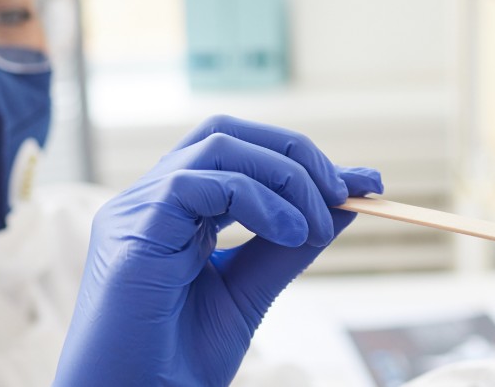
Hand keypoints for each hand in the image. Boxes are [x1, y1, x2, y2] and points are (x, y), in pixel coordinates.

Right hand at [53, 115, 383, 385]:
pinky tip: (289, 232)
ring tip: (316, 226)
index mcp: (174, 212)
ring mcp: (136, 210)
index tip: (362, 185)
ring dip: (284, 177)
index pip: (238, 156)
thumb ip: (287, 246)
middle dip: (295, 154)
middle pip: (226, 134)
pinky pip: (199, 183)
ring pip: (218, 146)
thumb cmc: (176, 360)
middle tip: (343, 193)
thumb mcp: (248, 292)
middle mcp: (151, 201)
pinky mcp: (132, 230)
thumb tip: (344, 205)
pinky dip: (256, 198)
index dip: (301, 161)